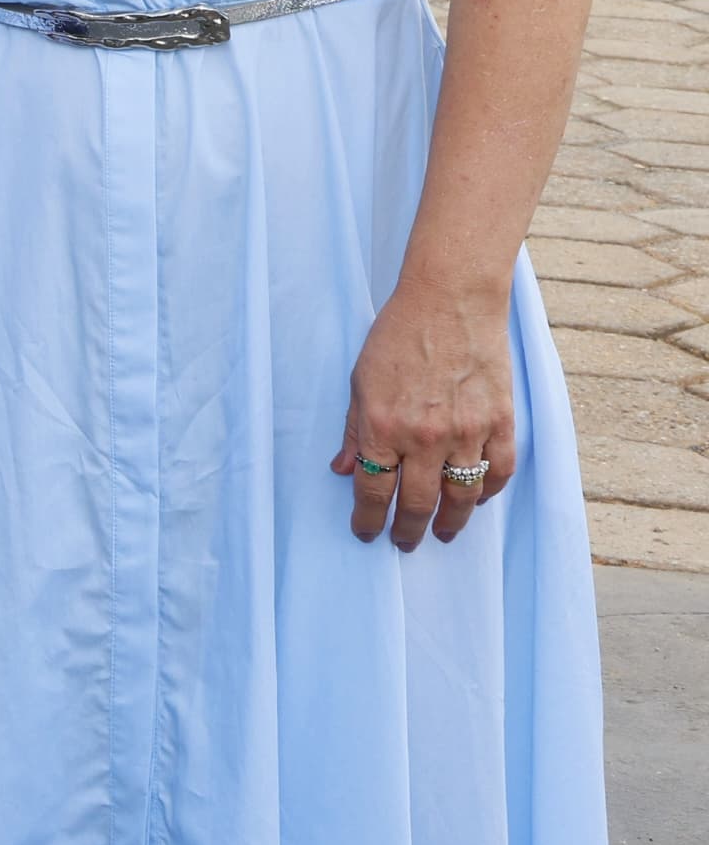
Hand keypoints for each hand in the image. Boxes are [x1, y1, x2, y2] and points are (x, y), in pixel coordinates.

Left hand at [334, 274, 517, 549]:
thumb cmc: (397, 337)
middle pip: (418, 503)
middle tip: (403, 543)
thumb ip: (355, 430)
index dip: (368, 519)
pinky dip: (488, 492)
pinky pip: (498, 471)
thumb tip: (344, 469)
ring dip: (451, 522)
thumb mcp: (359, 382)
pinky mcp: (500, 421)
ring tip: (443, 534)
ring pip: (462, 497)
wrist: (449, 301)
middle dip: (407, 530)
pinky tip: (477, 500)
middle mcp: (425, 436)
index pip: (374, 491)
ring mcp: (467, 431)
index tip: (366, 533)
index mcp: (383, 426)